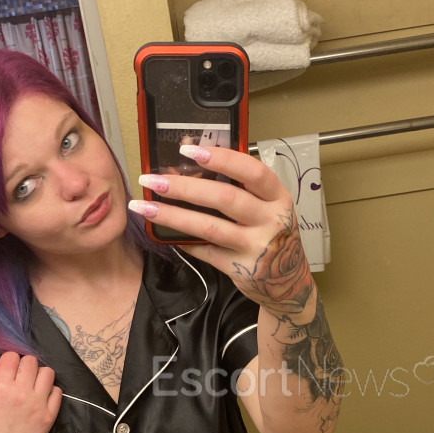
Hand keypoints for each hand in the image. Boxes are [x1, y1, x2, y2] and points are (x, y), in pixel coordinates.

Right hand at [0, 351, 61, 432]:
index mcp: (0, 386)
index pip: (12, 356)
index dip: (10, 361)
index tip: (9, 370)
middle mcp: (21, 392)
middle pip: (31, 361)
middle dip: (25, 366)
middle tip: (21, 378)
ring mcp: (38, 403)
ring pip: (48, 373)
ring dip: (39, 376)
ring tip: (33, 386)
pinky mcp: (49, 415)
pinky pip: (57, 392)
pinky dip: (50, 392)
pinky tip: (41, 398)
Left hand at [131, 146, 314, 319]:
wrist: (289, 282)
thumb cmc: (272, 234)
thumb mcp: (268, 207)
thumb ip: (241, 188)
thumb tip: (190, 163)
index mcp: (278, 197)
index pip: (252, 171)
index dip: (221, 159)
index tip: (188, 150)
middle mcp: (272, 221)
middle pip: (224, 198)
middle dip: (183, 187)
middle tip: (151, 181)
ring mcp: (257, 247)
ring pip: (209, 227)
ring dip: (173, 216)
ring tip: (143, 208)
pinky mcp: (241, 269)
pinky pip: (206, 252)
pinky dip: (184, 242)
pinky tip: (164, 234)